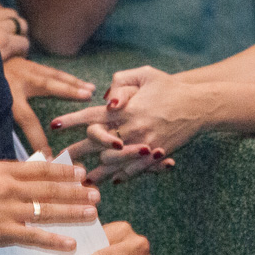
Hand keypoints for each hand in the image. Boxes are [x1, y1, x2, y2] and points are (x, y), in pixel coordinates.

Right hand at [0, 159, 99, 253]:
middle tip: (96, 194)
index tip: (82, 173)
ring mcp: (6, 211)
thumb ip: (10, 173)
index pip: (42, 169)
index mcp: (4, 171)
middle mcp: (9, 188)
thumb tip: (36, 170)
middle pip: (50, 189)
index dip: (64, 172)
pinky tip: (70, 243)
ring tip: (92, 214)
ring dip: (72, 213)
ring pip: (47, 211)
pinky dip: (53, 240)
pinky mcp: (1, 232)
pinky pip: (33, 237)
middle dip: (76, 192)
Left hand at [5, 57, 94, 157]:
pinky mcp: (28, 63)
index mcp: (8, 94)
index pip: (28, 120)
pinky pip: (52, 72)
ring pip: (53, 75)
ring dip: (73, 83)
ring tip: (90, 90)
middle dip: (69, 92)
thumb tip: (12, 153)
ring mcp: (25, 68)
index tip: (51, 158)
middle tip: (87, 98)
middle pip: (48, 86)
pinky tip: (80, 83)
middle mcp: (19, 79)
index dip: (39, 139)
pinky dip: (67, 78)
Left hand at [55, 66, 200, 182]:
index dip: (71, 121)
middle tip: (57, 160)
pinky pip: (133, 171)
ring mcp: (143, 145)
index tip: (55, 125)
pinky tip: (109, 180)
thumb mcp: (145, 74)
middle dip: (74, 153)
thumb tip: (105, 99)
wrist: (200, 106)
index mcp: (127, 108)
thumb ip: (121, 82)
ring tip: (78, 179)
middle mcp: (132, 129)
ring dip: (94, 171)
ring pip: (111, 163)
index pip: (92, 116)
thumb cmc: (170, 87)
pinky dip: (120, 176)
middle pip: (95, 145)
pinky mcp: (155, 157)